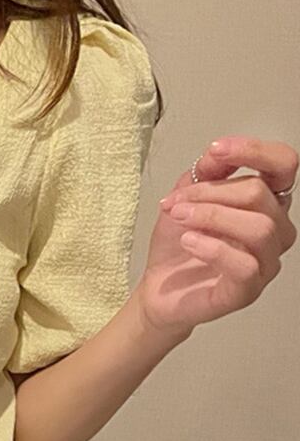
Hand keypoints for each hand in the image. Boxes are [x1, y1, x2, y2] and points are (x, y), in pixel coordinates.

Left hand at [135, 135, 295, 337]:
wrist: (157, 289)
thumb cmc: (177, 246)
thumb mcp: (185, 198)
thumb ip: (206, 172)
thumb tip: (219, 151)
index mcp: (266, 203)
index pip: (284, 165)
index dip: (255, 151)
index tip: (216, 149)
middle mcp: (274, 231)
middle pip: (259, 194)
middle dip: (209, 192)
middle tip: (176, 203)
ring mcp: (265, 263)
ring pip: (259, 227)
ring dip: (211, 216)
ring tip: (180, 218)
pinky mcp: (248, 291)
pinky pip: (245, 264)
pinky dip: (212, 248)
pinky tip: (189, 242)